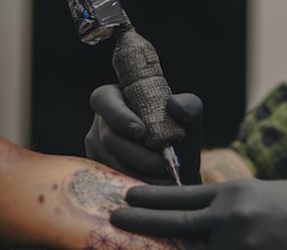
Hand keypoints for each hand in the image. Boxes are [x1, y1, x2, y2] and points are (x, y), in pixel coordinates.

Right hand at [86, 84, 202, 184]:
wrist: (179, 171)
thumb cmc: (181, 137)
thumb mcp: (191, 117)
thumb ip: (189, 106)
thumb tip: (174, 105)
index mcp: (117, 98)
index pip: (104, 99)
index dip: (119, 116)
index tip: (142, 132)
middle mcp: (100, 122)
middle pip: (109, 138)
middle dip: (138, 155)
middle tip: (161, 164)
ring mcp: (95, 148)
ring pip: (109, 162)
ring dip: (138, 173)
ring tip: (163, 179)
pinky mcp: (96, 172)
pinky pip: (109, 181)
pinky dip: (133, 185)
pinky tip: (152, 189)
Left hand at [111, 179, 286, 249]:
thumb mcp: (267, 197)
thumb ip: (234, 209)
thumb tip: (209, 222)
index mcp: (236, 193)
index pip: (183, 194)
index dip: (153, 196)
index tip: (129, 195)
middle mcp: (231, 216)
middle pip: (175, 219)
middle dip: (142, 218)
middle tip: (116, 214)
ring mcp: (239, 244)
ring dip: (176, 248)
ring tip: (149, 245)